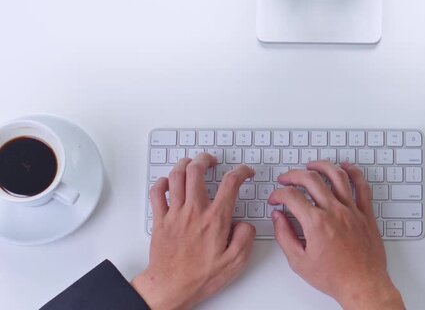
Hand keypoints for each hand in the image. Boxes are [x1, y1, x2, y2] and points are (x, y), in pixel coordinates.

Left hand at [132, 153, 255, 309]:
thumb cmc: (199, 277)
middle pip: (197, 170)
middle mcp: (194, 211)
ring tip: (192, 163)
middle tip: (212, 160)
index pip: (231, 183)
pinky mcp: (160, 220)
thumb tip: (245, 223)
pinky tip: (168, 182)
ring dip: (185, 164)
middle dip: (206, 159)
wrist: (170, 288)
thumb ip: (245, 238)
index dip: (241, 171)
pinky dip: (162, 182)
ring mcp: (174, 214)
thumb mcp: (235, 262)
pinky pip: (156, 192)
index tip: (245, 172)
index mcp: (215, 219)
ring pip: (176, 176)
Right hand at [268, 161, 404, 309]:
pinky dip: (354, 172)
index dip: (278, 194)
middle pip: (311, 179)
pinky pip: (362, 186)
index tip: (276, 198)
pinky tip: (345, 167)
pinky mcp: (366, 213)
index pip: (291, 196)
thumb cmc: (335, 277)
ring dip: (321, 166)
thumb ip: (284, 236)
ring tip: (311, 165)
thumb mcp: (299, 262)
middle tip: (286, 179)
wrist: (362, 285)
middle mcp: (334, 212)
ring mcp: (352, 210)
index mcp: (316, 223)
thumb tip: (278, 217)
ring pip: (336, 176)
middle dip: (293, 175)